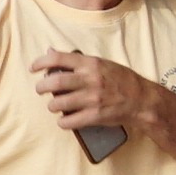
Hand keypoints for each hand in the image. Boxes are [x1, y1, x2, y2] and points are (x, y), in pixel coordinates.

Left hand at [35, 49, 168, 136]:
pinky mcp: (95, 116)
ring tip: (54, 106)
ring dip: (52, 105)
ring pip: (58, 103)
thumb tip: (50, 52)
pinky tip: (64, 120)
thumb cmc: (121, 80)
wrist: (142, 100)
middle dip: (41, 87)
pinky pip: (69, 121)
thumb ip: (77, 60)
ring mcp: (92, 99)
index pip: (58, 59)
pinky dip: (62, 122)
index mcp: (90, 64)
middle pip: (54, 82)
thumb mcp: (101, 63)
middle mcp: (90, 79)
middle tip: (40, 89)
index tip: (33, 68)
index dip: (41, 63)